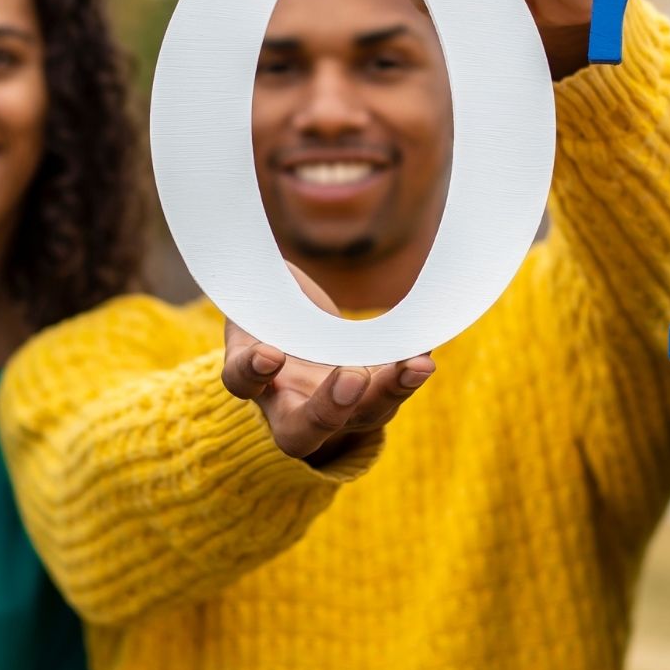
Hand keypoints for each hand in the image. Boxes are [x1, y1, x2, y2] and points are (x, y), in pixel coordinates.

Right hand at [220, 262, 435, 462]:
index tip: (271, 353)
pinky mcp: (372, 395)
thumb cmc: (273, 307)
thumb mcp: (260, 291)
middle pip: (301, 433)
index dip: (252, 372)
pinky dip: (410, 373)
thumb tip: (246, 235)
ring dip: (390, 391)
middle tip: (352, 377)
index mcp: (253, 375)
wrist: (299, 335)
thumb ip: (261, 275)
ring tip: (417, 365)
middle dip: (328, 410)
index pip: (242, 383)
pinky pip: (393, 393)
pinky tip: (426, 353)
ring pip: (362, 416)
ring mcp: (336, 407)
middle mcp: (291, 404)